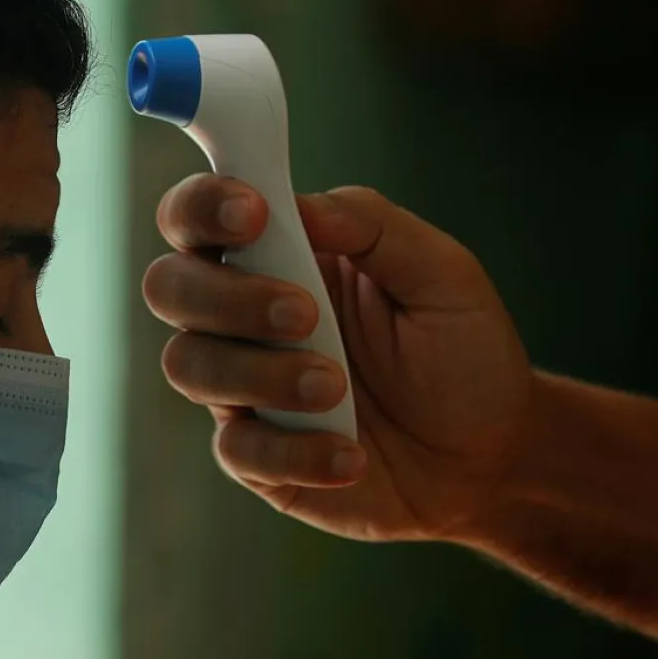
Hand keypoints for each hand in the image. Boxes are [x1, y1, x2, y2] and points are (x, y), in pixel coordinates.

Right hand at [142, 175, 534, 541]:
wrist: (490, 457)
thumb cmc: (462, 353)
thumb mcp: (442, 273)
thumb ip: (370, 224)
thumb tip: (298, 202)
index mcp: (277, 253)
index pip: (197, 214)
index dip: (202, 205)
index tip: (253, 212)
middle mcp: (242, 314)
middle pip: (167, 286)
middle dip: (225, 296)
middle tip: (304, 314)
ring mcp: (243, 385)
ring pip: (188, 365)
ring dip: (260, 373)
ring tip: (336, 390)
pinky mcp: (255, 455)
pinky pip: (236, 448)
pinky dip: (294, 451)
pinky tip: (349, 455)